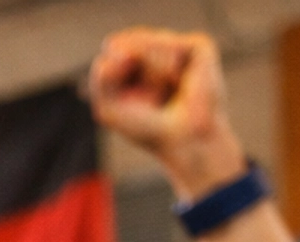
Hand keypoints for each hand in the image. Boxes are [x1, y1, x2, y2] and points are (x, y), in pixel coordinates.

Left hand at [88, 28, 246, 199]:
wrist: (181, 141)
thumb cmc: (145, 127)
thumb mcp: (108, 106)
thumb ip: (102, 75)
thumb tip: (127, 54)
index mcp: (133, 57)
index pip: (112, 45)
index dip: (114, 73)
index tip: (125, 98)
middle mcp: (156, 46)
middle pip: (127, 42)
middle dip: (130, 74)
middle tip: (148, 98)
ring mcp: (177, 44)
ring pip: (147, 44)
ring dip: (151, 77)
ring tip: (165, 92)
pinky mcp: (198, 45)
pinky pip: (169, 47)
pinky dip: (167, 72)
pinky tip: (180, 83)